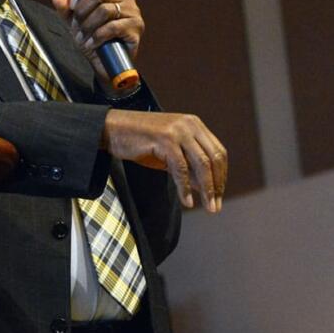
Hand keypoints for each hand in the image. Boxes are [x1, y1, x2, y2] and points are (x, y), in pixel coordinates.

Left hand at [51, 0, 143, 87]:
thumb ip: (66, 10)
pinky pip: (113, 27)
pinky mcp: (136, 28)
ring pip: (104, 10)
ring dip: (87, 26)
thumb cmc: (95, 41)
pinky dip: (97, 36)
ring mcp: (133, 12)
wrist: (108, 66)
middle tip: (76, 27)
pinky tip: (91, 44)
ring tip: (82, 38)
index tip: (72, 6)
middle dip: (81, 12)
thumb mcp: (76, 23)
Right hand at [102, 109, 226, 211]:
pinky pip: (181, 168)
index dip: (221, 175)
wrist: (112, 129)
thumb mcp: (169, 153)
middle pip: (214, 158)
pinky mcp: (164, 139)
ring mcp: (178, 130)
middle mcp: (189, 125)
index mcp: (194, 124)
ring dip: (207, 189)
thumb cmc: (140, 141)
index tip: (219, 195)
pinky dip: (185, 187)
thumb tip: (206, 188)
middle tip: (215, 207)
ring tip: (208, 207)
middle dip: (217, 185)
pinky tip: (187, 201)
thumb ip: (188, 166)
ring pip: (201, 164)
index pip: (218, 152)